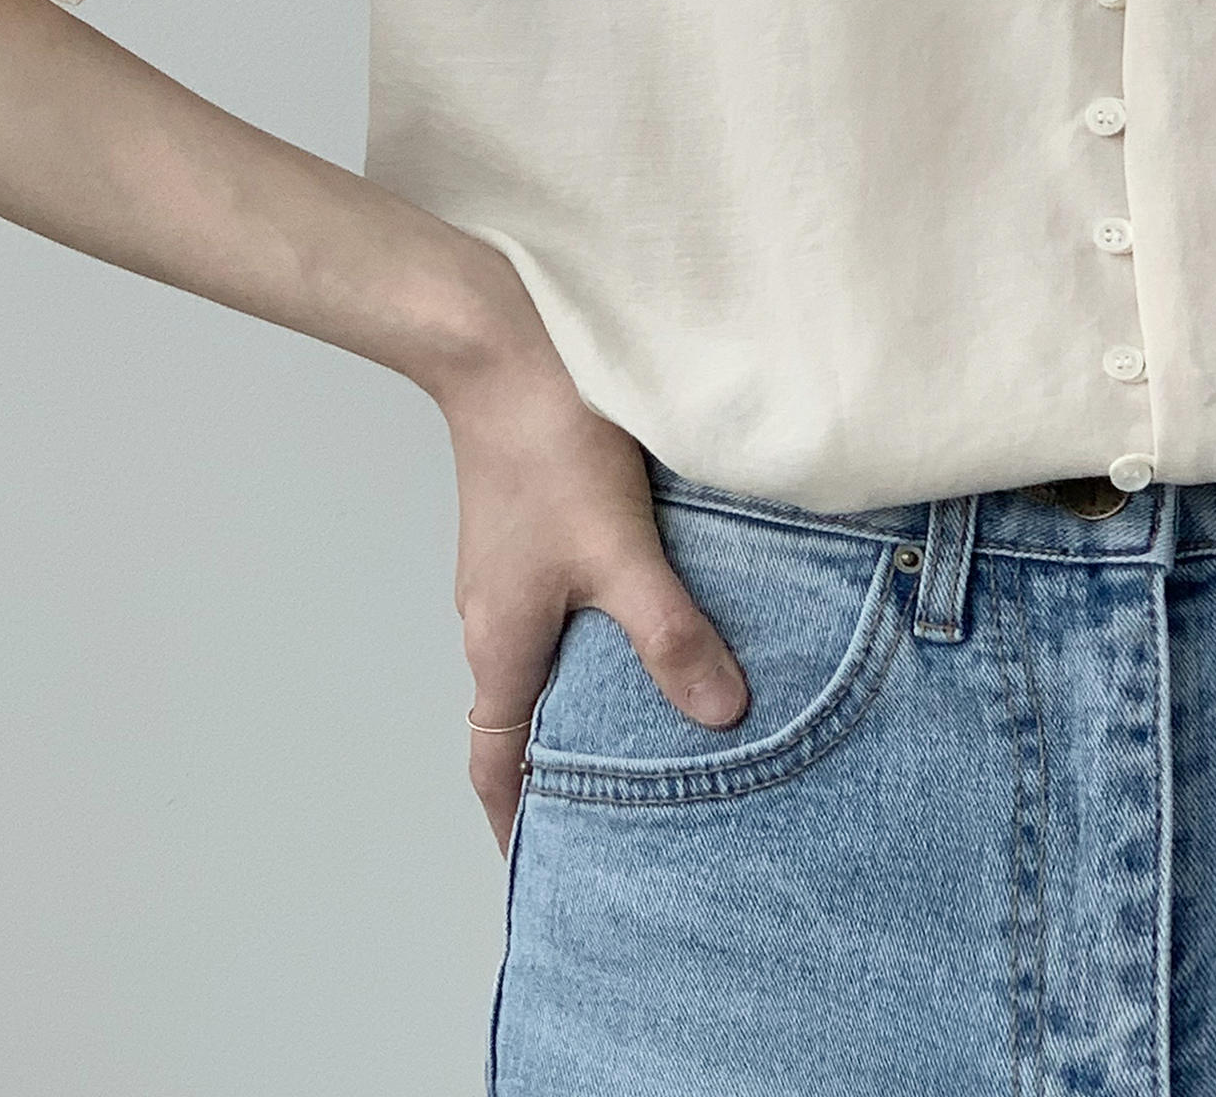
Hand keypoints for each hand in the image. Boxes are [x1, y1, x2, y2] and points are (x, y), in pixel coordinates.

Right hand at [434, 326, 749, 852]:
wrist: (501, 340)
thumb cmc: (548, 443)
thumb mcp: (620, 550)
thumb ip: (670, 635)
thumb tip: (722, 715)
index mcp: (501, 642)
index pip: (494, 764)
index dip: (520, 825)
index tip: (551, 875)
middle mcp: (493, 615)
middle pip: (519, 719)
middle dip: (565, 773)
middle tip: (629, 815)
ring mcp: (509, 568)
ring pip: (545, 660)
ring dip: (588, 699)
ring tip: (659, 726)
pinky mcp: (531, 524)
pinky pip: (560, 607)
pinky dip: (599, 637)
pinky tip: (657, 620)